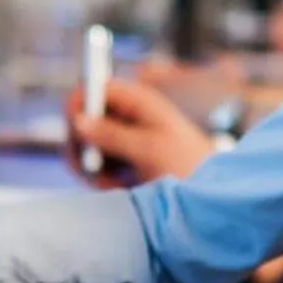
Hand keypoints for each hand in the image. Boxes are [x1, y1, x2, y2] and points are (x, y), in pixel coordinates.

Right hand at [64, 79, 214, 187]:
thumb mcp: (150, 149)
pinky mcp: (117, 163)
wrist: (206, 195)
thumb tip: (78, 120)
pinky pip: (92, 168)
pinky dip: (99, 180)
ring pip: (83, 147)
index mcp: (137, 101)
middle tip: (94, 168)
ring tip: (116, 184)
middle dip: (82, 145)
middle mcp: (124, 116)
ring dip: (92, 168)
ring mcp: (119, 139)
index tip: (76, 130)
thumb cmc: (187, 165)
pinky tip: (119, 189)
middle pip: (81, 119)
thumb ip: (113, 134)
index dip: (80, 103)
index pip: (95, 87)